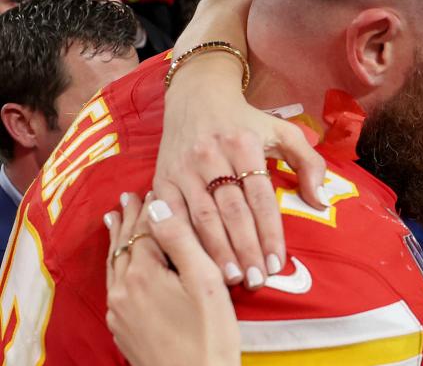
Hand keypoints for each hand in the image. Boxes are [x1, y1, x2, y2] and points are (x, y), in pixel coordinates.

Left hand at [105, 193, 239, 365]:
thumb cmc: (210, 334)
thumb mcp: (205, 280)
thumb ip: (181, 239)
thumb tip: (157, 204)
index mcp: (143, 274)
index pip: (145, 230)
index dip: (149, 207)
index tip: (149, 187)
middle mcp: (123, 291)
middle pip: (125, 246)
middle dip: (129, 219)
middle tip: (128, 196)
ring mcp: (120, 312)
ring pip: (115, 266)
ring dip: (118, 240)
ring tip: (114, 220)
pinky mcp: (122, 329)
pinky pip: (115, 286)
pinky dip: (117, 265)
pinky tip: (119, 265)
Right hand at [155, 56, 327, 289]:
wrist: (197, 96)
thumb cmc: (246, 121)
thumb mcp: (283, 131)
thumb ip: (309, 163)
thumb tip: (321, 201)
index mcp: (244, 144)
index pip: (260, 197)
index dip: (269, 232)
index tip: (278, 263)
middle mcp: (212, 155)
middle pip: (231, 211)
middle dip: (245, 249)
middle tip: (257, 280)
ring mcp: (184, 168)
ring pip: (201, 217)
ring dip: (217, 252)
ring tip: (233, 279)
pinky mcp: (162, 178)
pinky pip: (172, 216)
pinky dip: (184, 241)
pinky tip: (195, 263)